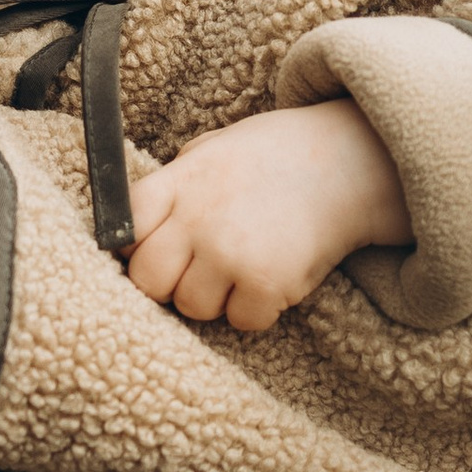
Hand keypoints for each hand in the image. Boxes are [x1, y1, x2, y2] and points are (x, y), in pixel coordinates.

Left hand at [124, 99, 408, 335]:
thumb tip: (133, 233)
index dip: (132, 247)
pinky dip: (257, 309)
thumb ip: (174, 186)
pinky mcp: (267, 282)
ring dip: (215, 298)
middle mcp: (198, 218)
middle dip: (168, 283)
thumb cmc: (276, 156)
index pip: (123, 228)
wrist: (348, 160)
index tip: (151, 251)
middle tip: (198, 271)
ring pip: (192, 307)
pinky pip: (240, 321)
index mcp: (180, 181)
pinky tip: (273, 277)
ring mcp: (230, 252)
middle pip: (147, 280)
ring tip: (244, 266)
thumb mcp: (213, 150)